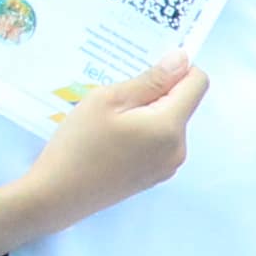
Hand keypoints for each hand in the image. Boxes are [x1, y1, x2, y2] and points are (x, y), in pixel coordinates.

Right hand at [0, 54, 205, 253]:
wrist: (58, 195)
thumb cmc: (79, 143)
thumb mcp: (109, 99)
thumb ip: (151, 79)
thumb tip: (183, 59)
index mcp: (170, 127)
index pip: (198, 83)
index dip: (178, 69)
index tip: (147, 69)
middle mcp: (178, 149)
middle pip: (183, 103)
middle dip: (157, 92)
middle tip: (118, 97)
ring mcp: (168, 166)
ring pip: (169, 122)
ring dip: (147, 112)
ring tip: (111, 119)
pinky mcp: (155, 176)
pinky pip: (159, 141)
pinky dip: (143, 131)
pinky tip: (113, 137)